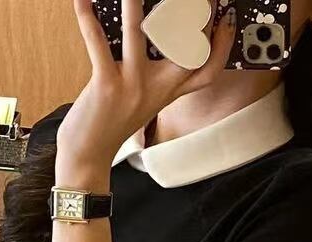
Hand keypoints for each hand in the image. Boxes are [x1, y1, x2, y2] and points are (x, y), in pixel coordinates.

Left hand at [58, 0, 236, 177]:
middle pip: (188, 53)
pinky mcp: (105, 85)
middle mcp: (156, 90)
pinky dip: (88, 19)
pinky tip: (83, 0)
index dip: (222, 46)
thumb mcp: (141, 101)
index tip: (228, 20)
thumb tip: (150, 30)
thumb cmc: (110, 125)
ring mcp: (132, 86)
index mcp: (168, 93)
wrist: (88, 156)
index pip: (207, 71)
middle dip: (195, 19)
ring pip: (139, 35)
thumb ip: (151, 73)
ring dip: (133, 4)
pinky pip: (97, 44)